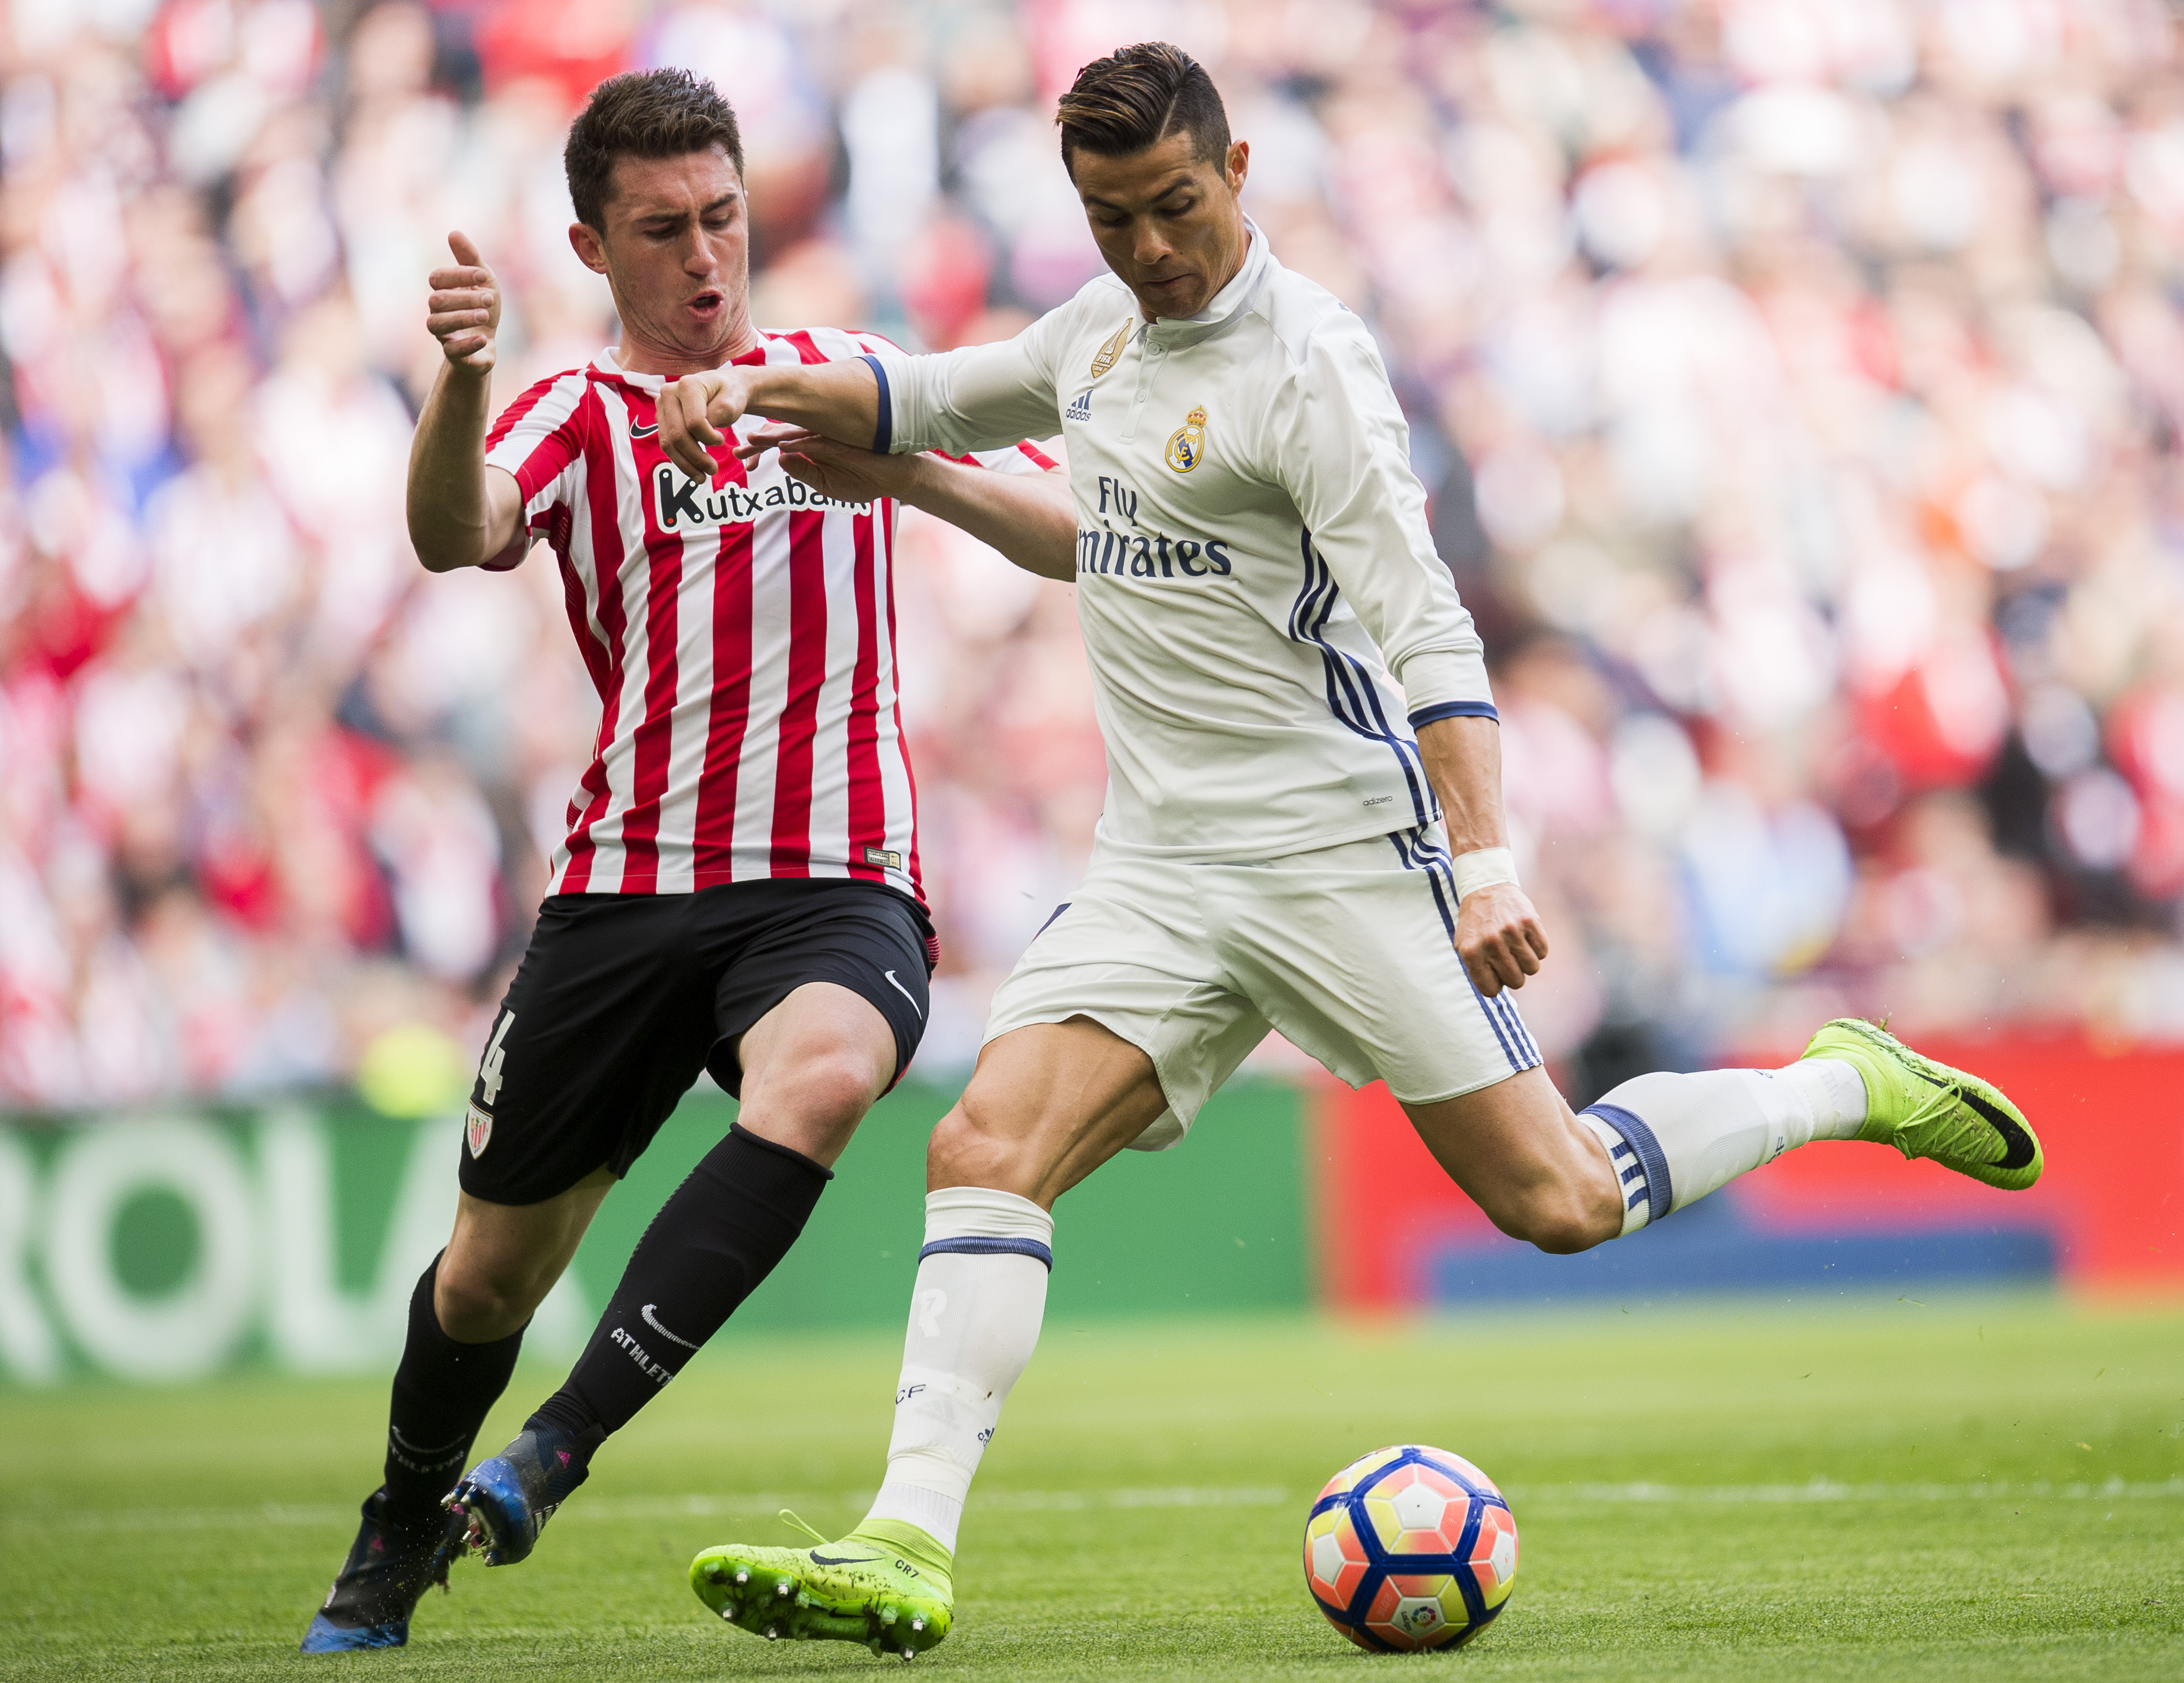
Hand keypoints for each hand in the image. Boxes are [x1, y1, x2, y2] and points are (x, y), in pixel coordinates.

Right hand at [426, 232, 499, 373]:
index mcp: (443, 291)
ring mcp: (444, 335)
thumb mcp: (483, 281)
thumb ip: (469, 258)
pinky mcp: (455, 356)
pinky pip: (452, 351)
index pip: (437, 278)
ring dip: (463, 318)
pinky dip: (468, 343)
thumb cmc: (482, 306)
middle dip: (464, 298)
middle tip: (490, 299)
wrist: (488, 343)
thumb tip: (453, 232)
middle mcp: (437, 312)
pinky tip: (484, 338)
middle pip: (437, 301)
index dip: (458, 274)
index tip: (484, 276)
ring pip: (438, 325)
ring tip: (486, 315)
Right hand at [659, 368, 753, 483]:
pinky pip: (667, 444)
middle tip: (713, 471)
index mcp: (688, 385)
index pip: (694, 422)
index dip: (708, 438)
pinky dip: (680, 460)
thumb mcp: (732, 402)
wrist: (724, 388)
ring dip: (686, 464)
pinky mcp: (662, 418)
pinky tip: (694, 470)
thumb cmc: (730, 394)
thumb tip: (704, 429)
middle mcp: (669, 393)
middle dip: (696, 457)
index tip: (722, 441)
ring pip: (668, 443)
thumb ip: (719, 414)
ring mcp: (663, 406)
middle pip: (677, 435)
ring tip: (703, 477)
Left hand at [743, 424, 927, 506]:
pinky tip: (783, 447)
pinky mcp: (841, 443)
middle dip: (757, 444)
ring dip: (772, 439)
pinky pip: (817, 442)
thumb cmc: (864, 481)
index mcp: (811, 450)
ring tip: (752, 441)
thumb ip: (803, 474)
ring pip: (794, 436)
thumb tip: (779, 461)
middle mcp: (816, 440)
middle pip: (780, 437)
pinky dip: (799, 444)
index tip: (739, 458)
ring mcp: (828, 439)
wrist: (895, 479)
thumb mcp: (827, 486)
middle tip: (736, 449)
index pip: (778, 446)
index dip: (757, 450)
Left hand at [1455, 881, 1547, 995]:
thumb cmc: (1476, 923)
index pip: (1490, 990)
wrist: (1486, 887)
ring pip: (1532, 968)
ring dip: (1527, 962)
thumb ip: (1476, 969)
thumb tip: (1494, 989)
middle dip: (1514, 975)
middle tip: (1508, 960)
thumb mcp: (1464, 945)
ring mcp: (1511, 931)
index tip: (1496, 975)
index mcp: (1472, 952)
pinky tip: (1526, 938)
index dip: (1495, 985)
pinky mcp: (1529, 921)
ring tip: (1517, 948)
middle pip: (1516, 982)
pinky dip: (1537, 949)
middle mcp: (1491, 943)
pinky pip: (1543, 951)